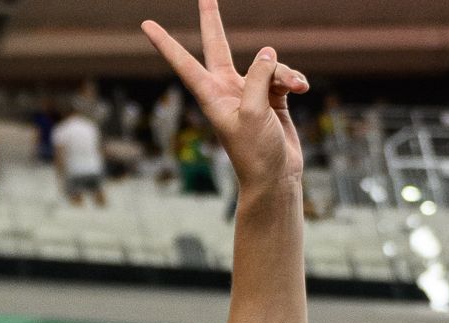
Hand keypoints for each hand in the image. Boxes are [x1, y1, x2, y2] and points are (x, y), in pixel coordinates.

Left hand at [142, 0, 309, 187]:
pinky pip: (282, 75)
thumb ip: (258, 78)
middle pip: (218, 46)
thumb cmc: (255, 152)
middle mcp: (226, 89)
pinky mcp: (269, 96)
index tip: (146, 25)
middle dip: (213, 20)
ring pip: (267, 64)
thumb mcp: (254, 113)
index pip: (183, 63)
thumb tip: (267, 52)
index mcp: (210, 95)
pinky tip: (302, 89)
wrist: (275, 176)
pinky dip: (294, 80)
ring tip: (295, 89)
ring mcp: (248, 91)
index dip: (166, 43)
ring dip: (284, 73)